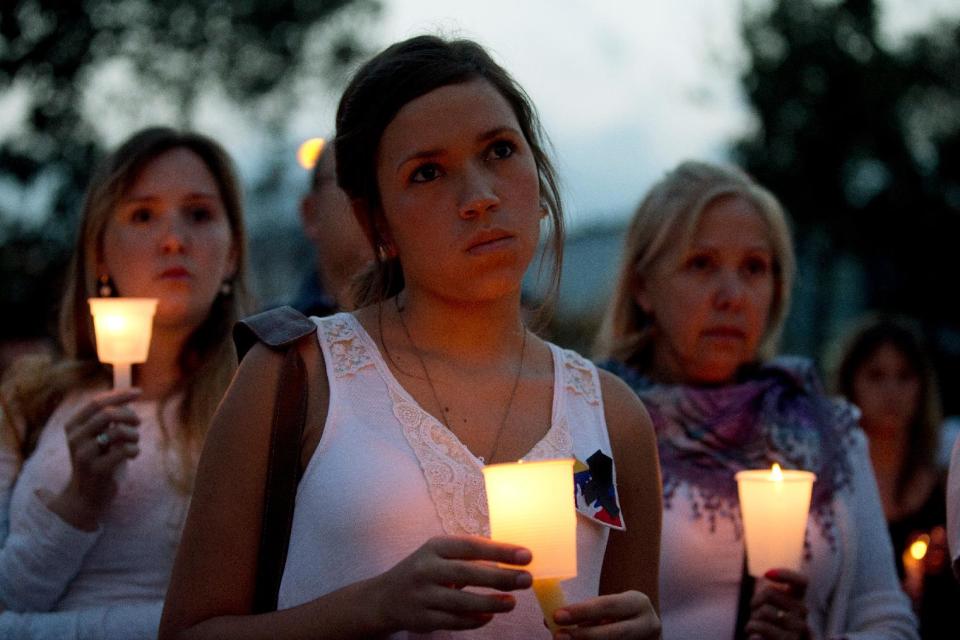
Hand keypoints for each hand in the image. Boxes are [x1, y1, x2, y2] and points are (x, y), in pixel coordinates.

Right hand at [42, 388, 141, 529]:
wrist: (86, 495)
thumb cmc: (98, 460)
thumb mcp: (98, 436)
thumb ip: (108, 418)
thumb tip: (129, 395)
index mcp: (73, 426)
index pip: (96, 403)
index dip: (119, 395)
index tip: (138, 392)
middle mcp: (75, 439)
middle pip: (107, 414)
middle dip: (129, 415)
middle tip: (138, 422)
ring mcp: (84, 455)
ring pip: (117, 431)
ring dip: (134, 434)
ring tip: (135, 441)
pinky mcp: (97, 470)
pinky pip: (124, 450)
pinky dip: (135, 450)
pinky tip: (132, 454)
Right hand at [367, 535, 532, 632]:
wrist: (384, 598)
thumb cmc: (424, 570)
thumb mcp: (440, 554)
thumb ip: (469, 555)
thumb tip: (510, 558)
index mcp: (435, 547)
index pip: (471, 546)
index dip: (500, 550)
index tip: (527, 555)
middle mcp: (426, 569)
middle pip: (467, 573)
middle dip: (500, 577)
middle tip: (526, 580)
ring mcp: (422, 595)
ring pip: (461, 601)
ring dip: (490, 602)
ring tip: (512, 603)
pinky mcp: (422, 618)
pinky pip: (453, 621)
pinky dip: (473, 620)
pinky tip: (489, 616)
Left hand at [550, 591, 659, 638]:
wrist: (642, 622)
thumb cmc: (617, 613)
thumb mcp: (608, 606)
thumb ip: (584, 612)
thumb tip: (551, 621)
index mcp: (639, 603)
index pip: (608, 605)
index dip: (581, 611)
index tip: (557, 615)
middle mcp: (648, 624)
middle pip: (614, 633)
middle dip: (584, 636)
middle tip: (558, 635)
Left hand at [745, 568, 809, 639]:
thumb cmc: (767, 628)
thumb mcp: (770, 608)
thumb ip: (772, 592)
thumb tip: (768, 574)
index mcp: (799, 604)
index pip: (802, 582)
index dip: (786, 574)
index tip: (767, 574)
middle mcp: (802, 617)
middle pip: (770, 592)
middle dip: (755, 601)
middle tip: (756, 613)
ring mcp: (795, 633)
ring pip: (764, 611)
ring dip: (752, 619)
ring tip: (756, 627)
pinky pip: (759, 630)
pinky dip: (752, 630)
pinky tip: (755, 636)